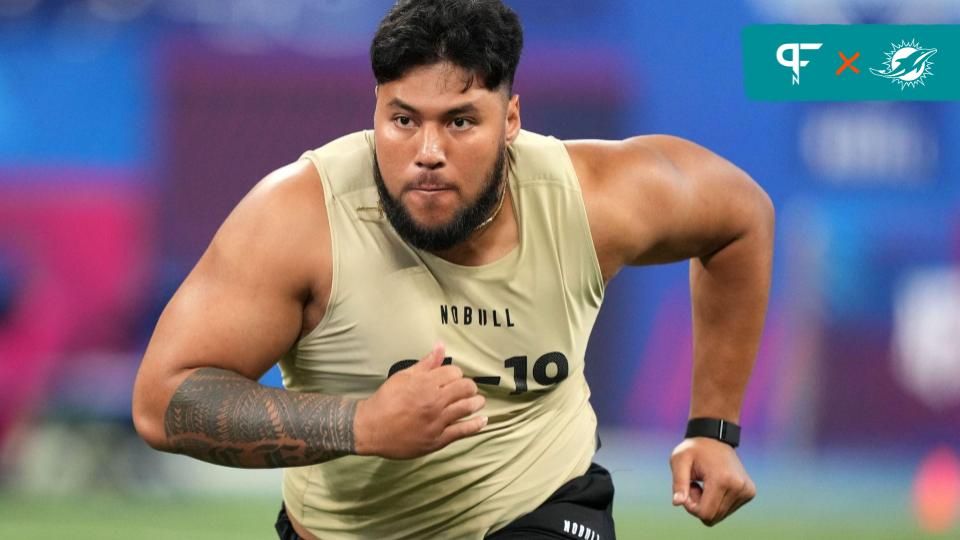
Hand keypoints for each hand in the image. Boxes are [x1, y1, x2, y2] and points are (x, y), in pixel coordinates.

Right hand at [354, 343, 486, 458]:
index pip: (454, 373)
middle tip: (468, 389)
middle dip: (469, 387)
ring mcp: (438, 421)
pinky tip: (483, 420)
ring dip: (476, 402)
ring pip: (467, 407)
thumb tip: (441, 346)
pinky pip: (463, 431)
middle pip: (465, 388)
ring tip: (478, 401)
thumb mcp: (403, 376)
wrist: (371, 428)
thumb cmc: (386, 400)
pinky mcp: (438, 439)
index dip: (456, 374)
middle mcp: (435, 401)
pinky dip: (476, 425)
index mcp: (426, 384)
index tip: (453, 378)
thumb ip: (425, 363)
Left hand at [669, 437, 755, 525]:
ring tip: (705, 483)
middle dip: (699, 506)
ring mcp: (747, 490)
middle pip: (713, 517)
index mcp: (722, 479)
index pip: (705, 513)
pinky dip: (718, 502)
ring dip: (708, 504)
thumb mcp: (679, 461)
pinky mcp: (749, 492)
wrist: (715, 437)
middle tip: (695, 485)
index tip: (687, 490)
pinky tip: (715, 484)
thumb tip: (677, 503)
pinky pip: (728, 510)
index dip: (691, 507)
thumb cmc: (694, 449)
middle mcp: (739, 487)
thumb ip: (678, 483)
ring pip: (720, 515)